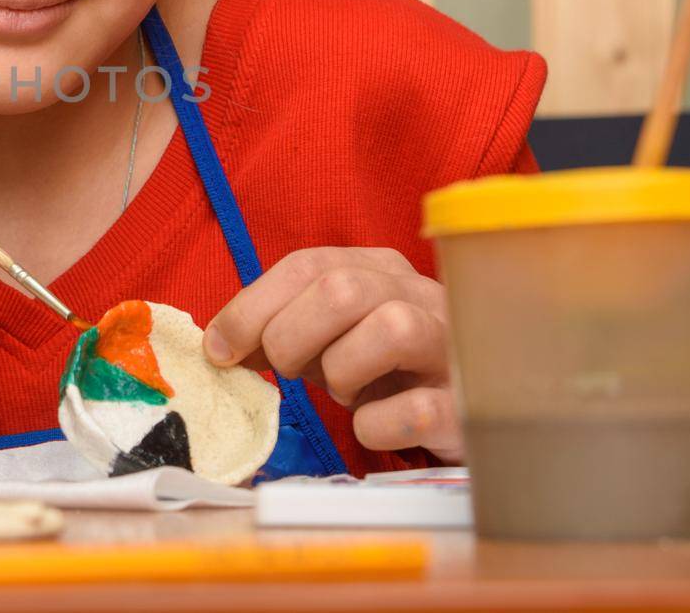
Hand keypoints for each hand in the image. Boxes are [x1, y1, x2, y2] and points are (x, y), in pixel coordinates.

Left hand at [202, 247, 461, 462]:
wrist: (469, 412)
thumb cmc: (386, 370)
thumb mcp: (331, 337)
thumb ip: (281, 328)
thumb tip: (221, 344)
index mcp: (381, 269)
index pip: (306, 265)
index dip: (252, 307)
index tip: (219, 349)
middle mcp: (421, 295)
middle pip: (342, 290)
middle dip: (291, 336)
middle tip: (287, 372)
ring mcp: (452, 347)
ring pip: (393, 329)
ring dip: (344, 371)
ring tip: (345, 392)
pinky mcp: (468, 406)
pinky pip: (416, 410)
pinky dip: (376, 424)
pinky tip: (372, 425)